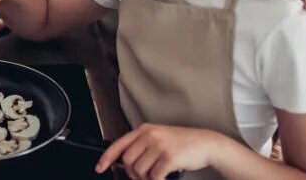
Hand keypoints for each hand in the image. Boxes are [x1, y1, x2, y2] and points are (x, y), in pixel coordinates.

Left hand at [96, 124, 218, 179]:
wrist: (205, 143)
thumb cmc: (181, 144)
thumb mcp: (158, 139)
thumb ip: (141, 147)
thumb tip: (122, 164)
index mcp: (144, 129)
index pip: (119, 144)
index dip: (106, 158)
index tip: (99, 168)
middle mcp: (149, 135)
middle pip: (127, 162)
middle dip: (133, 174)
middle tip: (145, 176)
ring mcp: (159, 145)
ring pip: (139, 171)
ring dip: (146, 179)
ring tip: (158, 175)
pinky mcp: (169, 157)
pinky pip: (154, 177)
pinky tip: (165, 178)